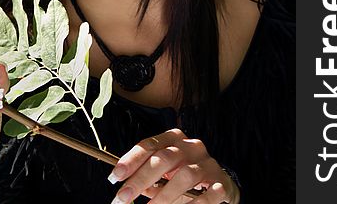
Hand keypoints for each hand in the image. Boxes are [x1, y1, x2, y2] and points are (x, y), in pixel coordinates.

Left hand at [107, 128, 239, 203]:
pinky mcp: (222, 182)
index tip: (115, 176)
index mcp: (174, 139)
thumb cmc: (185, 177)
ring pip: (184, 176)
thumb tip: (126, 188)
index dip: (130, 160)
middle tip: (124, 196)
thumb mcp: (165, 173)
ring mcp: (208, 163)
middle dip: (141, 178)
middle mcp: (191, 146)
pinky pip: (207, 194)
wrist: (221, 185)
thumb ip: (148, 178)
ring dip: (164, 196)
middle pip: (164, 158)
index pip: (149, 145)